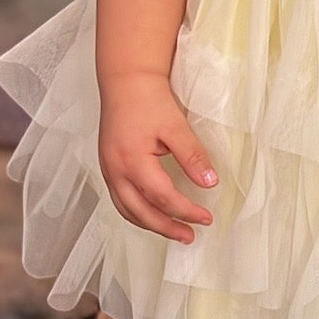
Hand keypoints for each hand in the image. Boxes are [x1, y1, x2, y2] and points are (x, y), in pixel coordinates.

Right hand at [97, 70, 217, 244]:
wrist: (125, 81)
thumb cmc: (147, 99)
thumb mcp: (175, 126)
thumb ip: (192, 156)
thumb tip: (210, 183)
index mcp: (131, 161)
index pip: (162, 196)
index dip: (185, 210)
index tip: (206, 217)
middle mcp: (115, 171)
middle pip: (140, 212)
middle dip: (166, 227)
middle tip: (190, 236)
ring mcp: (108, 171)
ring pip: (127, 210)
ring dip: (150, 224)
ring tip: (174, 232)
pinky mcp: (108, 167)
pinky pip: (120, 200)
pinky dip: (137, 213)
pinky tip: (152, 215)